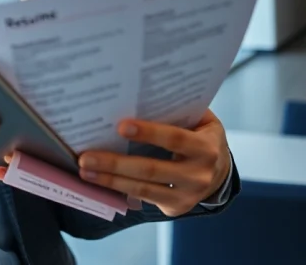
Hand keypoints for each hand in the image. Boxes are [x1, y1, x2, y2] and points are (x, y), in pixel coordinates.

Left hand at [75, 109, 230, 216]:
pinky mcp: (175, 208)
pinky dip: (117, 189)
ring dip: (110, 180)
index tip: (121, 126)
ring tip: (84, 170)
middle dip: (115, 163)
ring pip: (142, 189)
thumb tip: (136, 98)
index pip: (175, 139)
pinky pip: (142, 198)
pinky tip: (98, 180)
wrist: (220, 172)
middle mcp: (199, 175)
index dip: (149, 133)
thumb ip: (177, 111)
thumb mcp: (199, 121)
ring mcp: (187, 195)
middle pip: (151, 169)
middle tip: (86, 157)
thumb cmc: (200, 136)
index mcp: (206, 147)